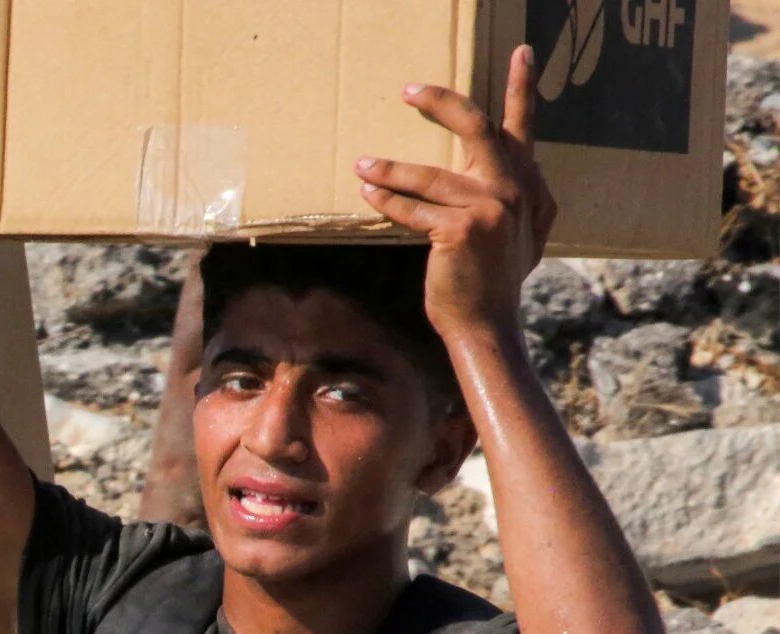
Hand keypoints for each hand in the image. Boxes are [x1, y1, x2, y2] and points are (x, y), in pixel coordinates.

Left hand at [354, 45, 556, 337]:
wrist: (486, 326)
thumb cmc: (491, 281)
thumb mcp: (517, 235)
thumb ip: (514, 199)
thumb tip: (501, 172)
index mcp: (527, 187)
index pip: (523, 129)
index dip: (522, 88)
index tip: (518, 51)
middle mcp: (515, 191)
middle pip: (477, 128)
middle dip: (442, 103)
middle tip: (409, 90)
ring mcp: (492, 209)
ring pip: (430, 175)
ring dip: (390, 169)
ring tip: (363, 164)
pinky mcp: (461, 231)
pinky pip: (413, 209)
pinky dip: (388, 201)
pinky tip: (369, 193)